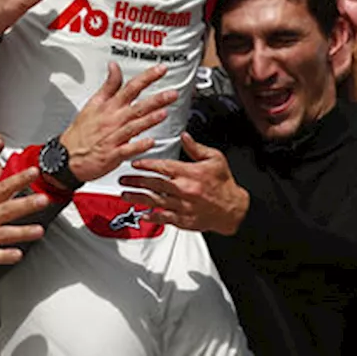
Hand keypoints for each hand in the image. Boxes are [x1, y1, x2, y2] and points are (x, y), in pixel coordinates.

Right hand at [0, 164, 46, 280]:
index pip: (3, 187)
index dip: (20, 179)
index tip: (34, 172)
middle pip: (7, 209)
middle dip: (26, 204)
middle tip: (43, 199)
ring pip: (5, 233)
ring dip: (22, 232)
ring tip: (39, 230)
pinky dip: (6, 255)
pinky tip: (18, 254)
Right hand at [59, 63, 178, 183]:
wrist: (67, 157)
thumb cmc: (81, 131)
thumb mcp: (93, 103)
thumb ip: (108, 85)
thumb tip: (114, 66)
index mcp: (109, 106)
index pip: (130, 87)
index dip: (147, 77)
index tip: (161, 69)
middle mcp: (113, 120)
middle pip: (137, 106)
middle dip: (155, 99)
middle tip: (172, 93)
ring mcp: (113, 137)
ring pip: (133, 127)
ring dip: (148, 120)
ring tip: (163, 113)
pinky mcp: (112, 155)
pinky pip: (127, 150)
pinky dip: (138, 146)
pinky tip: (150, 142)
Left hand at [119, 133, 248, 234]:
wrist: (233, 209)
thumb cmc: (224, 183)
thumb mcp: (215, 159)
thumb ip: (196, 148)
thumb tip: (184, 136)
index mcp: (190, 173)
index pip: (163, 167)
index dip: (146, 164)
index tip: (134, 163)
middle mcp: (184, 190)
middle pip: (154, 184)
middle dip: (135, 181)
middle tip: (122, 179)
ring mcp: (183, 207)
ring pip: (155, 201)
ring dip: (137, 197)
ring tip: (125, 194)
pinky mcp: (184, 220)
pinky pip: (164, 218)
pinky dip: (152, 217)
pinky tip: (142, 214)